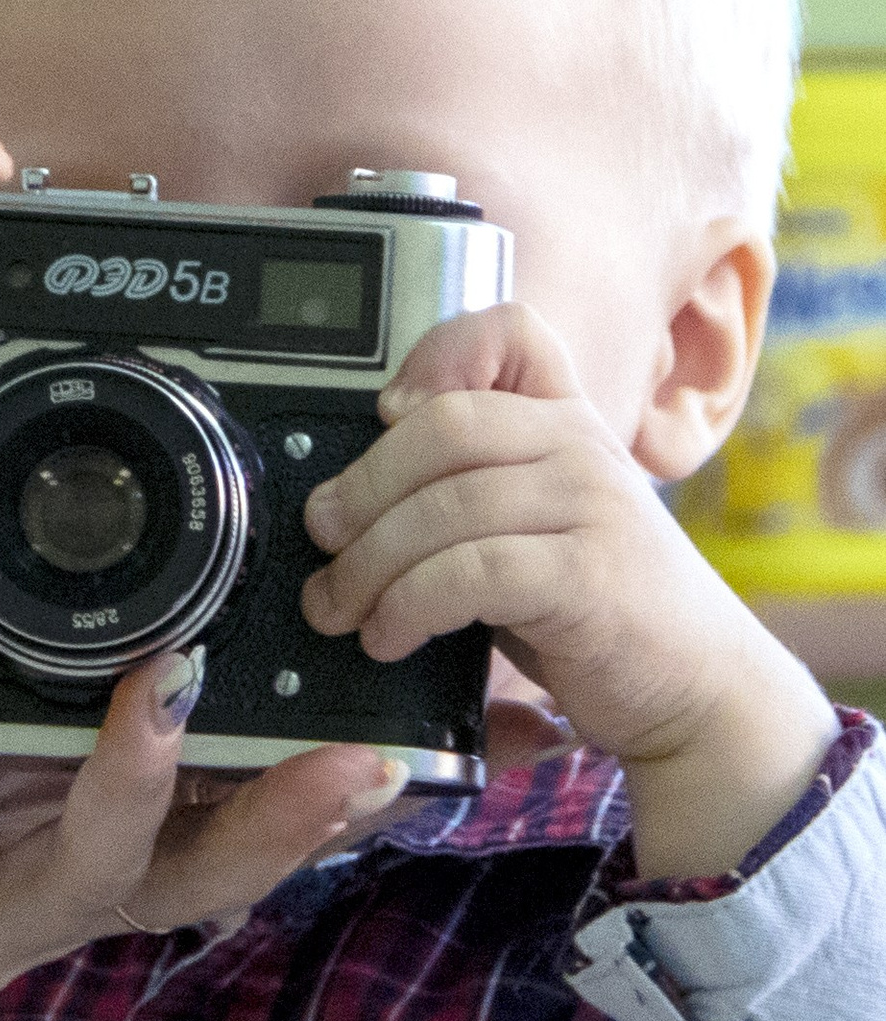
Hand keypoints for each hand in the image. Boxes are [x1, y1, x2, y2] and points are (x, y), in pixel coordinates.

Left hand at [0, 652, 411, 1020]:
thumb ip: (24, 716)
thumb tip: (106, 609)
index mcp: (63, 861)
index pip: (223, 842)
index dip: (319, 809)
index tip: (407, 754)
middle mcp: (30, 910)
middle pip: (191, 878)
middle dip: (283, 817)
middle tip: (356, 753)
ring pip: (74, 881)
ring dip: (130, 788)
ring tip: (163, 700)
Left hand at [297, 297, 835, 880]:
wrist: (698, 688)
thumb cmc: (592, 609)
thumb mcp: (532, 527)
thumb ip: (466, 489)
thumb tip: (337, 502)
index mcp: (566, 420)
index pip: (512, 332)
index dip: (438, 352)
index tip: (385, 410)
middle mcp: (582, 447)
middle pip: (442, 426)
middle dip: (361, 488)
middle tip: (322, 541)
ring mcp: (592, 507)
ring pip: (444, 506)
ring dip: (367, 564)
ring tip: (338, 609)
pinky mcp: (589, 576)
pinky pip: (470, 572)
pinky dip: (409, 605)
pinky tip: (389, 635)